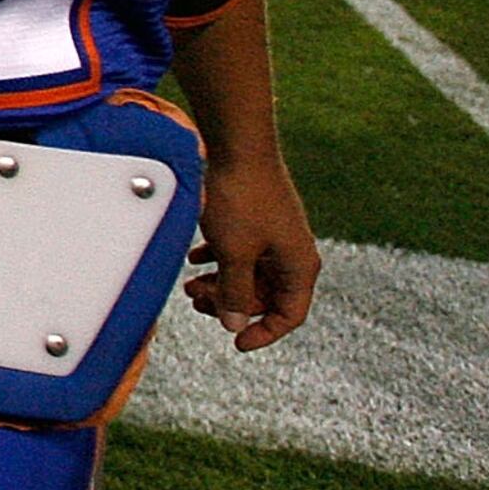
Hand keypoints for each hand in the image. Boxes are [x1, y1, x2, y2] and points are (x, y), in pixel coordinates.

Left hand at [184, 156, 320, 351]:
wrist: (238, 146)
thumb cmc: (242, 198)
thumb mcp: (235, 253)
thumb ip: (235, 292)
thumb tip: (234, 324)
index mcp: (298, 266)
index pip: (290, 315)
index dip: (264, 333)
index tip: (236, 343)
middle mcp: (291, 252)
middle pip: (265, 295)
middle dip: (232, 303)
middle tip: (197, 301)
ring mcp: (274, 235)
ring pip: (250, 273)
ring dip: (221, 282)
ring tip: (189, 285)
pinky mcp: (257, 219)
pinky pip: (241, 251)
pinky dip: (219, 259)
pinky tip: (195, 259)